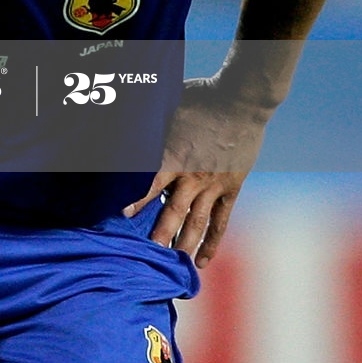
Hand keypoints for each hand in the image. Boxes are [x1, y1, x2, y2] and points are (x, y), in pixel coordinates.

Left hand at [123, 74, 272, 267]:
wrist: (242, 100)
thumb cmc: (200, 98)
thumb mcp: (167, 106)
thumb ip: (147, 122)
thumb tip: (120, 117)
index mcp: (173, 156)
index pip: (148, 185)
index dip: (133, 201)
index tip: (119, 216)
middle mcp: (192, 176)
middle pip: (171, 212)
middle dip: (157, 235)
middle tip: (144, 256)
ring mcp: (213, 185)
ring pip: (196, 222)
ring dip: (182, 244)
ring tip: (170, 264)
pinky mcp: (231, 188)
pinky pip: (220, 221)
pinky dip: (211, 242)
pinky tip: (201, 260)